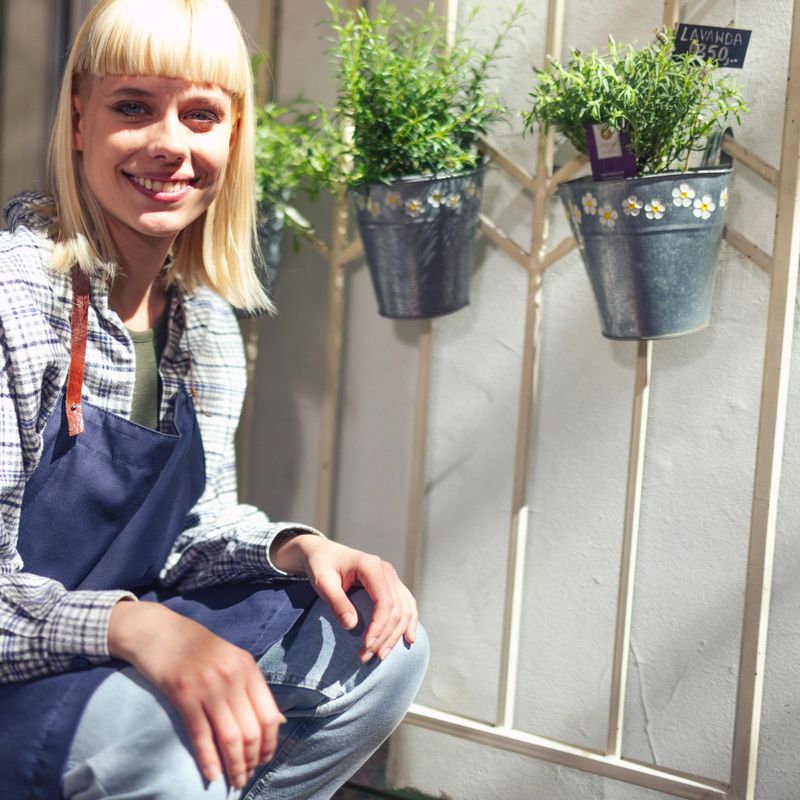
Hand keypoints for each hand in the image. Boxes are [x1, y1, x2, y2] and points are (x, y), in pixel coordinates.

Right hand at [108, 600, 280, 788]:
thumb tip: (277, 721)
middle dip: (252, 760)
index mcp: (247, 667)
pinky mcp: (183, 694)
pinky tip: (211, 776)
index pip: (269, 714)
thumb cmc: (196, 646)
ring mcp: (208, 685)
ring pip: (229, 737)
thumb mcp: (231, 659)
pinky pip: (200, 735)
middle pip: (251, 730)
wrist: (158, 630)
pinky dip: (208, 760)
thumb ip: (252, 686)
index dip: (269, 743)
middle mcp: (232, 675)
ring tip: (235, 781)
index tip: (264, 760)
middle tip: (247, 776)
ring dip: (234, 765)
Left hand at [270, 535, 417, 662]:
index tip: (365, 647)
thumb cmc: (321, 567)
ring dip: (396, 635)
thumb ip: (336, 601)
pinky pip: (407, 604)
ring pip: (405, 609)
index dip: (378, 627)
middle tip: (366, 657)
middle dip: (384, 636)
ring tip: (381, 656)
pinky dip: (409, 622)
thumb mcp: (322, 581)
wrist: (322, 554)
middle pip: (396, 609)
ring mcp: (391, 577)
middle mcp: (386, 570)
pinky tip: (409, 639)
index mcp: (371, 566)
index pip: (384, 602)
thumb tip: (352, 625)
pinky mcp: (391, 584)